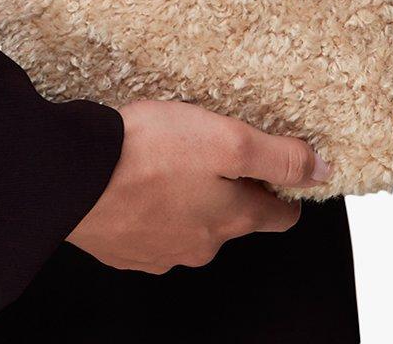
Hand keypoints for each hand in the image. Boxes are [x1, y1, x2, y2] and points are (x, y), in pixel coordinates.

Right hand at [64, 98, 330, 273]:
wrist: (71, 179)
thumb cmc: (147, 153)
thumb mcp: (226, 140)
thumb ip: (277, 155)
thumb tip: (321, 170)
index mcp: (230, 219)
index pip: (279, 215)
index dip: (284, 189)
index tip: (278, 169)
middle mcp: (200, 245)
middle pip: (232, 220)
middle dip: (230, 189)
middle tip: (212, 149)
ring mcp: (160, 252)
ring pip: (189, 225)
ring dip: (186, 198)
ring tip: (167, 158)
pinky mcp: (122, 248)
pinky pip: (149, 229)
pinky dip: (149, 207)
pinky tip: (135, 179)